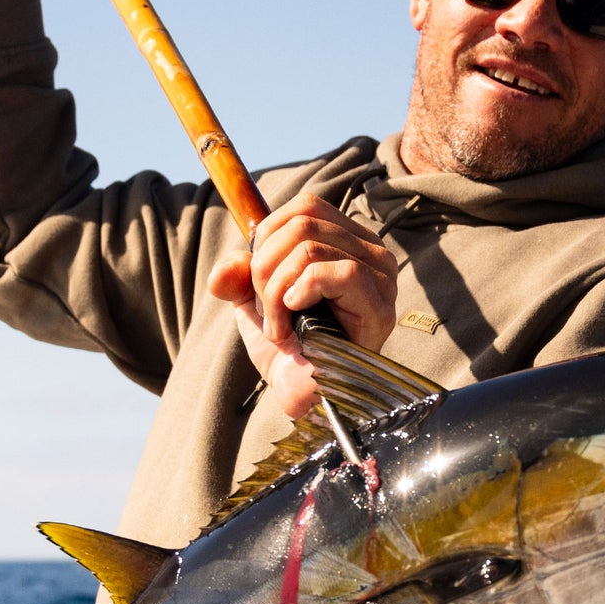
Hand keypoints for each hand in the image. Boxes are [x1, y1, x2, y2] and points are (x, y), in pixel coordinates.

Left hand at [208, 195, 398, 417]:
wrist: (303, 396)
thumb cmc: (289, 349)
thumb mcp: (255, 302)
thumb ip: (239, 275)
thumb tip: (222, 271)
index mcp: (348, 242)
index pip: (306, 207)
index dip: (268, 236)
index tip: (259, 280)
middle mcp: (372, 253)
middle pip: (303, 224)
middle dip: (266, 267)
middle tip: (267, 309)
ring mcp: (382, 278)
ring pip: (311, 248)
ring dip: (277, 290)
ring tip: (279, 325)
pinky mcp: (380, 306)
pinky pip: (337, 273)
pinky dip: (301, 293)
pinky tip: (294, 321)